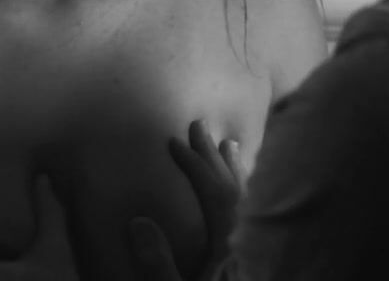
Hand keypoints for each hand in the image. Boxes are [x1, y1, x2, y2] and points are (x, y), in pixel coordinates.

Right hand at [129, 120, 246, 279]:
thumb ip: (158, 263)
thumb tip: (139, 223)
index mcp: (224, 247)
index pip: (215, 195)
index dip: (194, 165)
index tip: (175, 143)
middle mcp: (240, 244)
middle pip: (233, 191)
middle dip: (214, 156)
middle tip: (200, 125)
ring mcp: (246, 252)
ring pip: (246, 203)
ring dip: (234, 171)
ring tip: (228, 145)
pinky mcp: (245, 263)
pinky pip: (249, 220)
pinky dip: (242, 197)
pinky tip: (238, 190)